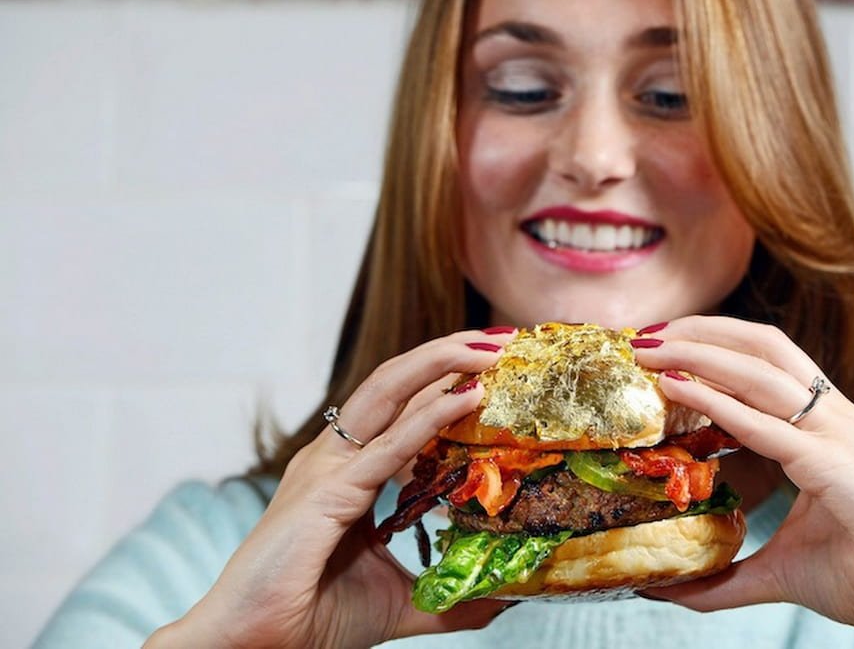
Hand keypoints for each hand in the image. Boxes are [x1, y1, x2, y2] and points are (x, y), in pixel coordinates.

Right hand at [147, 330, 516, 648]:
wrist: (249, 648)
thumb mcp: (397, 600)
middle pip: (394, 383)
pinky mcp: (326, 494)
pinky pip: (388, 446)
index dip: (446, 381)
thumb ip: (447, 598)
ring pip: (387, 393)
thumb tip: (498, 600)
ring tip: (489, 350)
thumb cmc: (308, 620)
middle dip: (447, 354)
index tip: (496, 365)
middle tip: (501, 339)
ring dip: (441, 364)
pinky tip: (466, 398)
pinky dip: (430, 418)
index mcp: (345, 472)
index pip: (402, 408)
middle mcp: (333, 459)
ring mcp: (325, 469)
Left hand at [632, 316, 853, 648]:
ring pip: (760, 372)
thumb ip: (725, 577)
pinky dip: (719, 402)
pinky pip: (768, 425)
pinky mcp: (836, 464)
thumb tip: (668, 589)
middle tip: (644, 336)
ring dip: (699, 354)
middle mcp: (833, 417)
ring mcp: (838, 434)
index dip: (712, 346)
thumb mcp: (782, 568)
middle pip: (760, 347)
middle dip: (700, 333)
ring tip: (650, 349)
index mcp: (826, 427)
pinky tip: (679, 389)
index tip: (661, 349)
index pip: (764, 362)